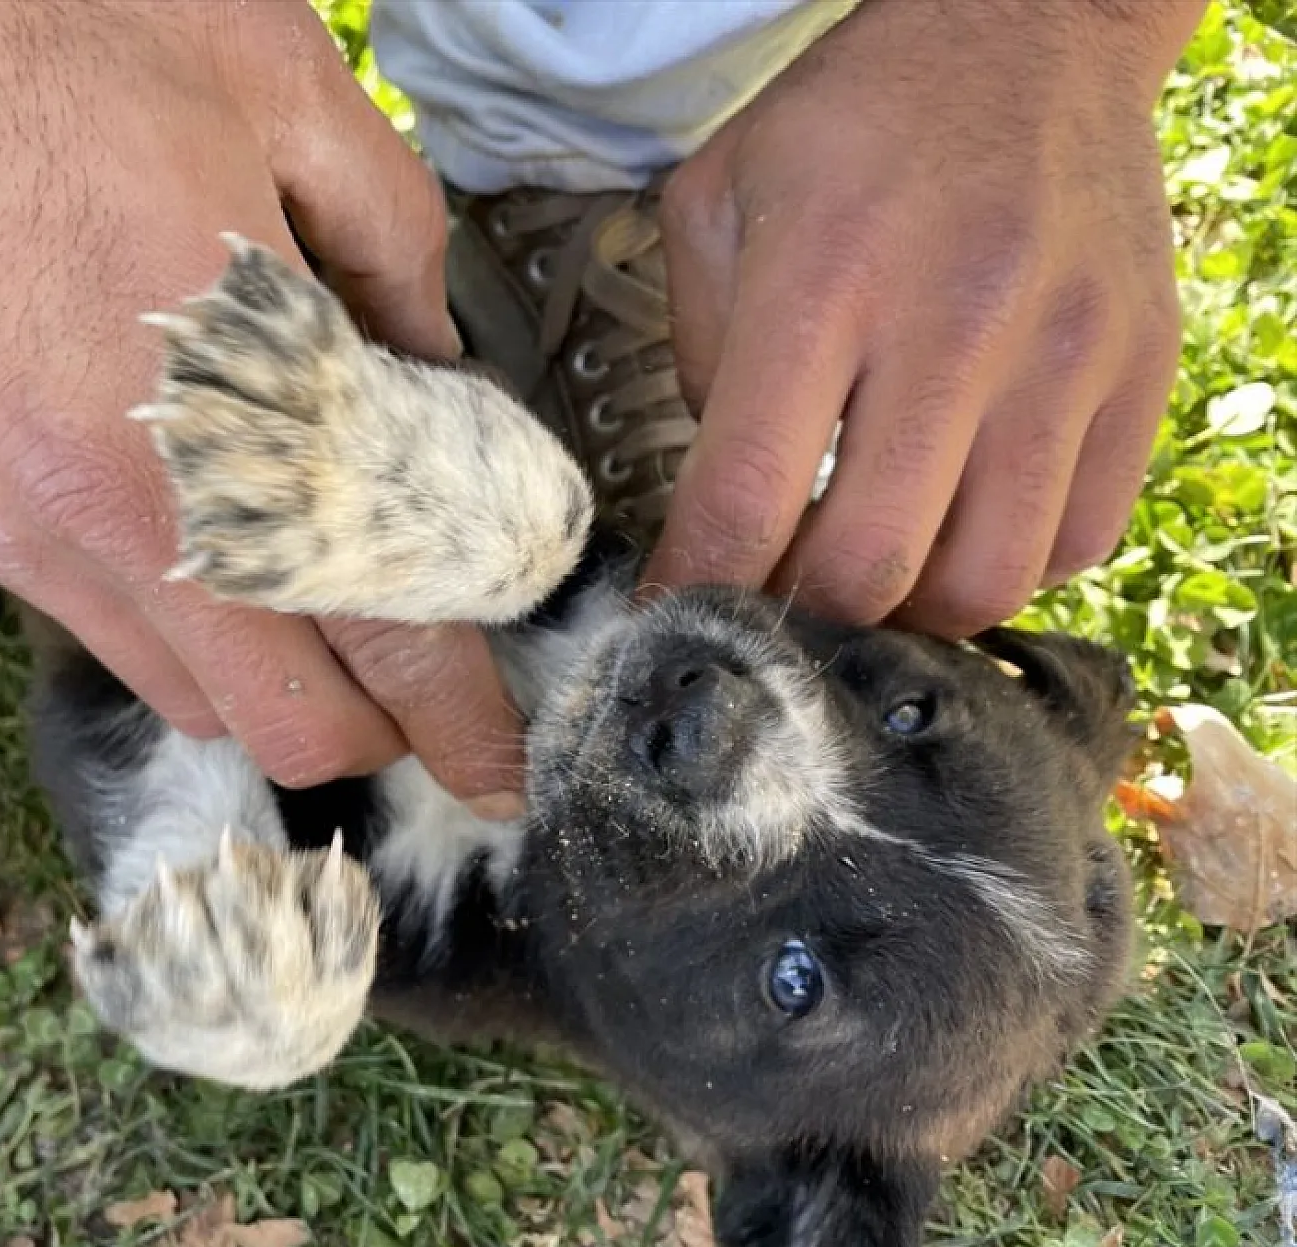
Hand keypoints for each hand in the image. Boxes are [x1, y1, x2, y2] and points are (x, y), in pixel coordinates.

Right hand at [0, 1, 524, 812]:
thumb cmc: (27, 33)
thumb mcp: (267, 79)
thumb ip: (391, 236)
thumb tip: (434, 359)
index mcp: (219, 409)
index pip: (381, 630)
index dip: (457, 714)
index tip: (496, 761)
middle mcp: (108, 515)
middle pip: (278, 723)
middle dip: (369, 724)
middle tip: (416, 678)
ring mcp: (8, 530)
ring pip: (178, 691)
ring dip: (264, 677)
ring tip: (302, 595)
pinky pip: (84, 620)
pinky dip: (163, 616)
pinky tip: (180, 524)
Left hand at [650, 0, 1202, 638]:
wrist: (1033, 31)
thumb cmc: (858, 121)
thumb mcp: (720, 199)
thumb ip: (702, 358)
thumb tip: (729, 504)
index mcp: (823, 281)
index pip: (745, 496)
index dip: (697, 589)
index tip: (673, 622)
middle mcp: (954, 326)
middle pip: (871, 567)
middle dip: (803, 617)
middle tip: (777, 598)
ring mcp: (1064, 354)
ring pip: (985, 580)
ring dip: (909, 609)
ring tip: (873, 564)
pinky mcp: (1140, 371)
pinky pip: (1079, 539)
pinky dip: (1008, 565)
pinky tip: (961, 518)